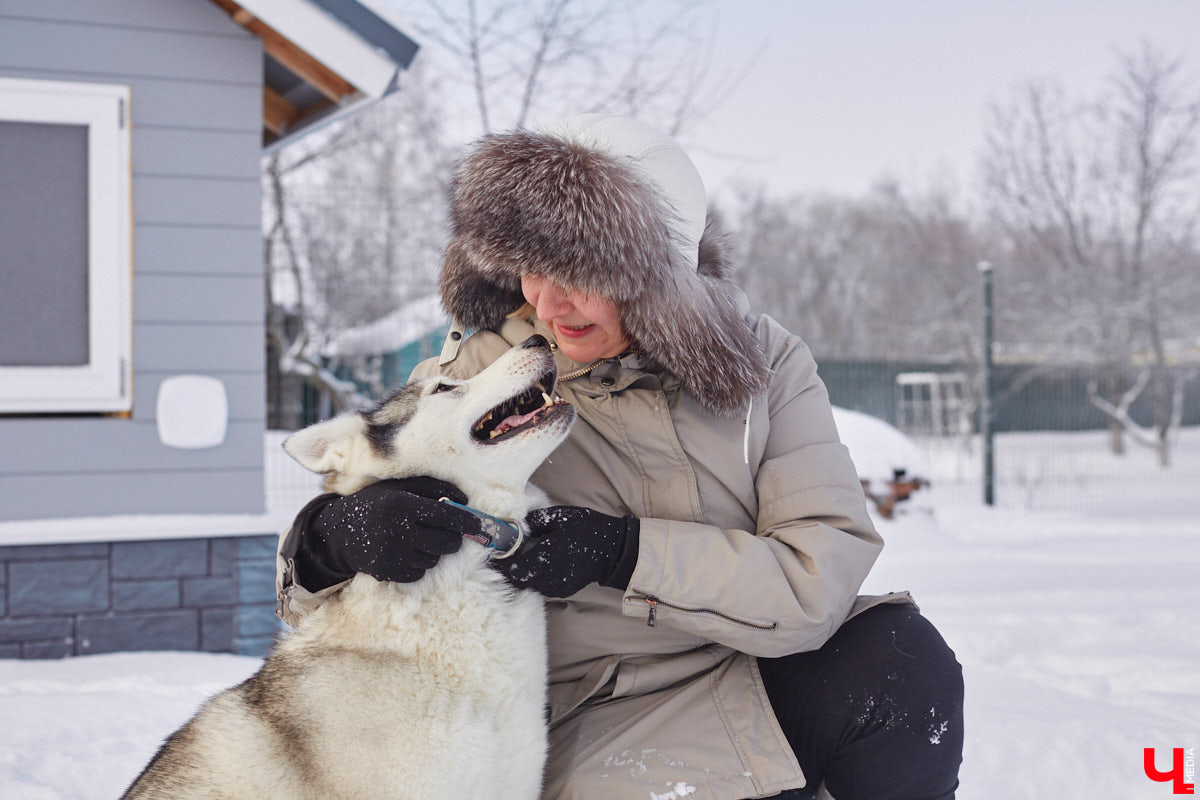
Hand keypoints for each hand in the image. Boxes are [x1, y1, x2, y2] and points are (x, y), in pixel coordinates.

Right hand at [291, 477, 483, 589]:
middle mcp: (396, 530)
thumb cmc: (377, 504)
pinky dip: (418, 565)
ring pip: (433, 559)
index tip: (478, 524)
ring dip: (433, 552)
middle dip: (452, 540)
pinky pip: (418, 574)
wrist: (339, 531)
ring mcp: (390, 554)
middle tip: (449, 535)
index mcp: (402, 504)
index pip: (445, 515)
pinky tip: (405, 553)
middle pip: (445, 542)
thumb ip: (432, 487)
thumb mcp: (400, 487)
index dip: (466, 521)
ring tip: (417, 541)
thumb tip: (465, 500)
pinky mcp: (385, 572)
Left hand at [491, 506, 639, 597]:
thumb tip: (514, 524)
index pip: (513, 569)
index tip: (495, 551)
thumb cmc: (586, 528)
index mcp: (548, 556)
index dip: (501, 563)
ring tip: (521, 558)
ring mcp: (556, 586)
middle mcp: (550, 576)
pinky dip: (534, 577)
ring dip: (521, 574)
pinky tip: (538, 564)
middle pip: (517, 581)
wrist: (612, 550)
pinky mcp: (562, 591)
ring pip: (527, 585)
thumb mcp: (560, 516)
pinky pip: (540, 587)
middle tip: (505, 554)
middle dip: (508, 569)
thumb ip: (534, 521)